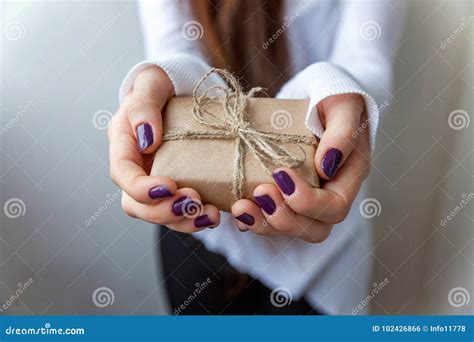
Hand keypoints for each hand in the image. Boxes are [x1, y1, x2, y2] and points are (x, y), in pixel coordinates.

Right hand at [108, 66, 219, 230]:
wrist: (178, 92)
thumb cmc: (161, 86)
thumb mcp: (151, 84)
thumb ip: (143, 106)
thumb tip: (146, 138)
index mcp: (124, 145)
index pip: (123, 174)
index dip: (141, 188)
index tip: (168, 187)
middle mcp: (136, 168)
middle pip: (137, 204)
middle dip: (163, 211)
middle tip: (192, 203)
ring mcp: (155, 181)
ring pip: (159, 214)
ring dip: (182, 221)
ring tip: (208, 215)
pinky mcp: (175, 188)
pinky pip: (180, 211)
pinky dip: (195, 218)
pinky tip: (213, 214)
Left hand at [231, 94, 370, 242]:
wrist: (318, 97)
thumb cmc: (334, 99)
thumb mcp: (343, 105)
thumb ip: (342, 133)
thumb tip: (327, 165)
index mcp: (348, 177)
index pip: (334, 207)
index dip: (307, 201)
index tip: (280, 173)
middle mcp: (330, 194)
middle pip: (314, 229)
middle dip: (284, 218)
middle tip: (260, 193)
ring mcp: (308, 199)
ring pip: (292, 229)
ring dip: (264, 223)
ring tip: (241, 207)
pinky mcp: (287, 197)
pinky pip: (272, 220)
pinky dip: (254, 219)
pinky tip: (238, 210)